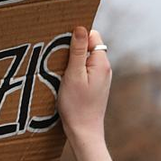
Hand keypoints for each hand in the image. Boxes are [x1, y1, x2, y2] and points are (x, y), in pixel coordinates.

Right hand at [57, 26, 120, 160]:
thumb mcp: (73, 75)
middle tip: (56, 58)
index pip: (92, 36)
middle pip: (88, 47)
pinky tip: (62, 81)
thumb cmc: (76, 105)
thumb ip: (77, 51)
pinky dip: (72, 72)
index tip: (61, 44)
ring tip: (58, 72)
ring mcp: (99, 78)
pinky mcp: (93, 87)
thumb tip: (80, 27)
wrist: (83, 132)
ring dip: (70, 61)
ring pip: (83, 60)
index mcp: (101, 63)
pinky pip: (82, 71)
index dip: (76, 36)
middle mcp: (104, 69)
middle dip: (72, 49)